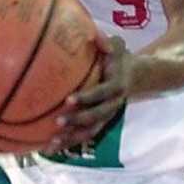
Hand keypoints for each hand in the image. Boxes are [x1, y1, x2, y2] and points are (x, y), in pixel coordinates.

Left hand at [48, 35, 132, 150]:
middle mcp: (113, 104)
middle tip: (57, 122)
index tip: (69, 99)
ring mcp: (107, 116)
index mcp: (117, 85)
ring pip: (90, 132)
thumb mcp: (118, 45)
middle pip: (97, 117)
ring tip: (52, 143)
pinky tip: (49, 148)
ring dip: (72, 138)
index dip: (88, 97)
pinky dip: (68, 143)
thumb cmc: (118, 57)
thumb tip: (96, 36)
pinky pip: (84, 136)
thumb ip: (106, 41)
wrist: (135, 76)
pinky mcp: (99, 123)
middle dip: (78, 121)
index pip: (103, 93)